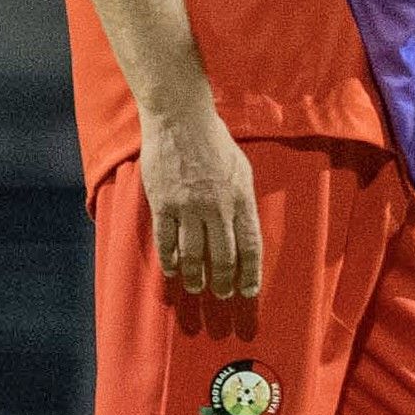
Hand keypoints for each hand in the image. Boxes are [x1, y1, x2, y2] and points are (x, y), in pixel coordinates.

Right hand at [138, 103, 262, 297]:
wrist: (181, 120)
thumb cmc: (215, 142)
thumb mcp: (242, 168)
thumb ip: (243, 200)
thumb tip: (245, 229)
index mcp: (241, 198)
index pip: (250, 245)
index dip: (250, 273)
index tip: (248, 292)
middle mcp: (217, 206)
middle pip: (222, 256)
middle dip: (223, 282)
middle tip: (221, 295)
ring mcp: (188, 207)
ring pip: (193, 254)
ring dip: (196, 277)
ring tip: (197, 288)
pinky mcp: (163, 203)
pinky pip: (166, 241)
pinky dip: (170, 260)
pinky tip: (172, 270)